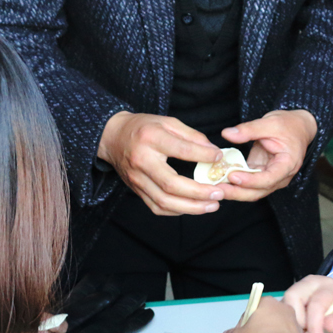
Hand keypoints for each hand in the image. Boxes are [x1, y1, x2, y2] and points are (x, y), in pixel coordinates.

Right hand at [98, 112, 224, 215]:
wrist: (112, 137)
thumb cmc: (143, 128)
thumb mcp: (167, 122)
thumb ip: (191, 136)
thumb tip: (214, 152)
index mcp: (151, 139)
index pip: (180, 150)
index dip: (203, 156)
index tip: (219, 158)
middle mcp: (142, 161)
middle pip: (171, 184)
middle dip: (199, 192)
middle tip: (219, 193)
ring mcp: (137, 179)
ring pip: (164, 201)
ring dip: (191, 207)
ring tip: (212, 205)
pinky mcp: (136, 190)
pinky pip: (157, 207)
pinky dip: (177, 211)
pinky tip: (193, 207)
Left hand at [217, 110, 317, 201]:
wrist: (297, 127)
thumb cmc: (288, 125)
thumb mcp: (269, 123)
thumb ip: (248, 129)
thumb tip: (227, 134)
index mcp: (287, 164)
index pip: (269, 179)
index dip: (251, 180)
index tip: (233, 176)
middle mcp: (280, 176)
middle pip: (259, 191)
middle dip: (237, 192)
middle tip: (217, 188)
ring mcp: (270, 178)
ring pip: (252, 191)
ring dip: (234, 191)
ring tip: (214, 187)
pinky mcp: (261, 174)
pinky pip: (247, 184)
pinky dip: (234, 184)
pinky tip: (219, 180)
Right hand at [282, 275, 332, 332]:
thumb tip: (329, 325)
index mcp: (328, 286)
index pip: (316, 305)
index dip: (315, 327)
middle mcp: (310, 282)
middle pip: (293, 297)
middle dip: (298, 320)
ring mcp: (299, 286)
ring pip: (285, 302)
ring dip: (292, 320)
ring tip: (305, 331)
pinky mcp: (292, 293)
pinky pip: (284, 306)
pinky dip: (289, 319)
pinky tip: (300, 327)